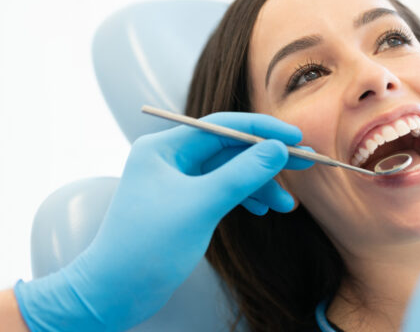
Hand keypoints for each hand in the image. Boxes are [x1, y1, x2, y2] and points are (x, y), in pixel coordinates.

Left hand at [14, 112, 311, 330]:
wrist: (114, 293)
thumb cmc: (146, 247)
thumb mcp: (201, 206)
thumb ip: (242, 174)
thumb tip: (278, 149)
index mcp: (163, 148)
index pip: (221, 125)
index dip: (262, 129)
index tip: (296, 138)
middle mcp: (169, 159)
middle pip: (229, 148)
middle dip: (266, 159)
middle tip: (305, 164)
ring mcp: (176, 182)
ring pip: (229, 172)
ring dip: (259, 184)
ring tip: (287, 205)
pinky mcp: (183, 205)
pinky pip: (222, 191)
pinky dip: (245, 198)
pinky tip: (262, 210)